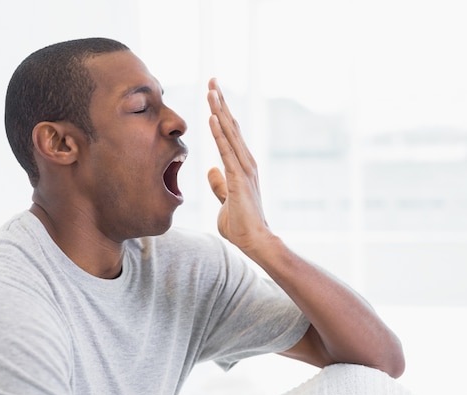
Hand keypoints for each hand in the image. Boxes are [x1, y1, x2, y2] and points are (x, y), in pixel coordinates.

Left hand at [206, 78, 270, 253]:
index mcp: (241, 165)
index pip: (229, 133)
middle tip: (213, 80)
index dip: (221, 113)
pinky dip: (219, 133)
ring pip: (229, 133)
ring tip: (211, 90)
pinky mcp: (239, 178)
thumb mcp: (225, 200)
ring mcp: (244, 168)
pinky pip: (226, 151)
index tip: (213, 94)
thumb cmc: (241, 224)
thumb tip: (212, 170)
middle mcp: (245, 162)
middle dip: (221, 102)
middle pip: (231, 126)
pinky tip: (213, 117)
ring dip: (220, 110)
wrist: (255, 241)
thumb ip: (220, 184)